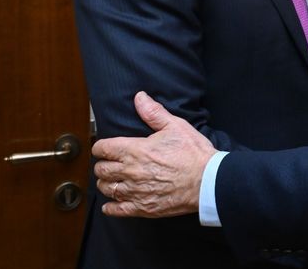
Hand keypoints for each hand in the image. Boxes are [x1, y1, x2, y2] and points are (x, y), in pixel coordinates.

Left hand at [92, 91, 217, 217]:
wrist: (207, 181)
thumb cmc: (193, 154)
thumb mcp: (175, 126)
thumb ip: (154, 112)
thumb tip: (139, 98)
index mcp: (135, 150)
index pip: (103, 148)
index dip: (100, 147)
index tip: (103, 148)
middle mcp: (130, 171)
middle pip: (101, 170)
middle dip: (102, 165)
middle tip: (108, 163)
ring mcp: (135, 191)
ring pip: (107, 188)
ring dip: (106, 183)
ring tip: (112, 180)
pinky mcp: (142, 208)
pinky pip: (117, 210)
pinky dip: (110, 207)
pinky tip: (112, 203)